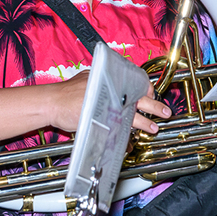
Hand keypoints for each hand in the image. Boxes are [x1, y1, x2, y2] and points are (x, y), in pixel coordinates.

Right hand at [48, 73, 169, 134]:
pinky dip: (126, 135)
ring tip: (153, 127)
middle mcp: (110, 89)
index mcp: (108, 77)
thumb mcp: (87, 78)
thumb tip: (112, 83)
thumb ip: (101, 80)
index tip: (151, 95)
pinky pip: (119, 127)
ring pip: (133, 113)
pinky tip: (132, 138)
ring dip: (145, 121)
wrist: (52, 102)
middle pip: (138, 97)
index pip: (135, 81)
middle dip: (154, 105)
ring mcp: (107, 104)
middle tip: (164, 111)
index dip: (146, 90)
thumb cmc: (66, 92)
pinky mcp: (101, 119)